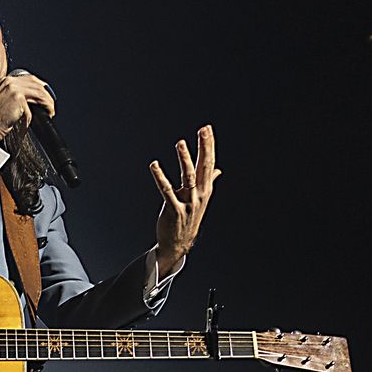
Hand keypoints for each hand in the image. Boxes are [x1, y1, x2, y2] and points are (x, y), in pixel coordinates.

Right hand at [0, 72, 54, 143]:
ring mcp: (12, 88)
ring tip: (50, 112)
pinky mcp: (17, 98)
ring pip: (39, 93)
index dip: (39, 86)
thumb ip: (11, 97)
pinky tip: (43, 117)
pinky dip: (40, 112)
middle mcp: (8, 81)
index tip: (45, 94)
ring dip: (47, 103)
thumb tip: (29, 102)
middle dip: (46, 94)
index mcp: (3, 81)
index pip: (28, 78)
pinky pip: (34, 105)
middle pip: (36, 83)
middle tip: (50, 106)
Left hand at [151, 125, 218, 271]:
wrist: (179, 242)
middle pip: (202, 167)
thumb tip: (216, 170)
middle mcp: (199, 195)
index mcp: (205, 189)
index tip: (207, 129)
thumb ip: (208, 181)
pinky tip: (154, 165)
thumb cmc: (188, 218)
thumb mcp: (201, 198)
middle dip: (203, 147)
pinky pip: (166, 191)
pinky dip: (160, 177)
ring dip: (185, 159)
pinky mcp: (174, 210)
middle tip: (203, 130)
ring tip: (180, 143)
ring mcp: (188, 203)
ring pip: (188, 177)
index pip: (208, 162)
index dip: (208, 145)